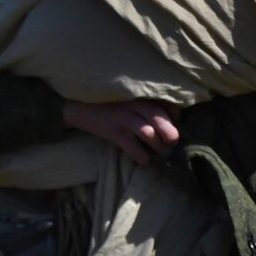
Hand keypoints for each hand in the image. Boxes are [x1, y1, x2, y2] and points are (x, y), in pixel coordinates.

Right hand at [63, 98, 179, 164]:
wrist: (77, 105)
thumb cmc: (107, 102)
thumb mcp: (127, 97)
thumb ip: (145, 103)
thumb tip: (171, 114)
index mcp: (138, 95)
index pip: (163, 102)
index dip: (174, 114)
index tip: (177, 121)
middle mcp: (133, 104)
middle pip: (158, 117)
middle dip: (169, 131)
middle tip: (174, 141)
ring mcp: (123, 118)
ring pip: (148, 132)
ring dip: (158, 145)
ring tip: (163, 153)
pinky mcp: (113, 132)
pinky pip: (131, 146)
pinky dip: (140, 155)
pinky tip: (144, 160)